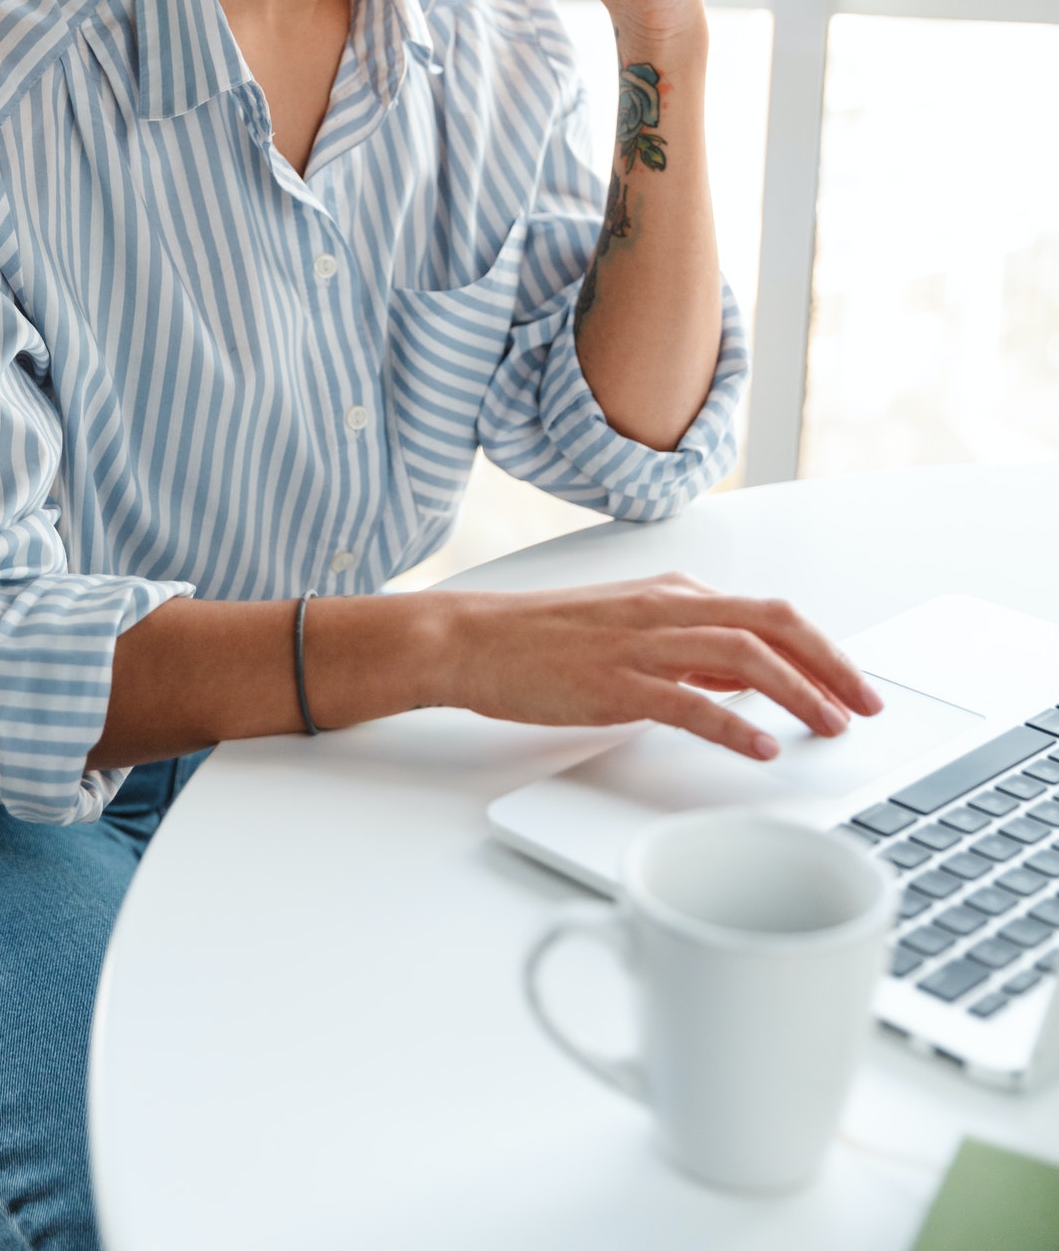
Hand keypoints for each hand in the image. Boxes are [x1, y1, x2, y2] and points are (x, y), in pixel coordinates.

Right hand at [446, 572, 883, 759]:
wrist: (472, 639)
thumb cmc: (543, 640)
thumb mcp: (631, 629)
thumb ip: (691, 650)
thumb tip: (749, 676)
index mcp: (675, 595)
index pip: (771, 614)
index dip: (825, 650)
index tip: (857, 686)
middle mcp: (667, 609)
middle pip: (774, 625)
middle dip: (832, 665)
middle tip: (869, 707)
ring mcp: (641, 644)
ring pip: (743, 656)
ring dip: (799, 692)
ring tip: (831, 727)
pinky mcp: (613, 681)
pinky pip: (686, 701)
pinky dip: (731, 722)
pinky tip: (759, 746)